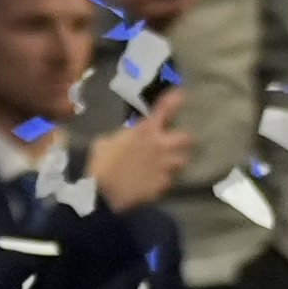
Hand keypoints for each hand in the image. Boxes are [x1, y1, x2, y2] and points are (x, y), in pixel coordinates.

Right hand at [86, 87, 189, 211]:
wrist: (104, 194)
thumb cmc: (101, 164)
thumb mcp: (105, 142)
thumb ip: (121, 137)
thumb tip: (125, 137)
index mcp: (145, 131)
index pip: (164, 109)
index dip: (174, 100)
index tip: (181, 94)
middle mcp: (160, 146)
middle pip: (186, 138)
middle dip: (184, 138)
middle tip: (177, 140)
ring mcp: (164, 167)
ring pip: (182, 160)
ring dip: (176, 159)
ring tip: (170, 162)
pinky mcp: (163, 185)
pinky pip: (169, 179)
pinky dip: (163, 179)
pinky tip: (155, 181)